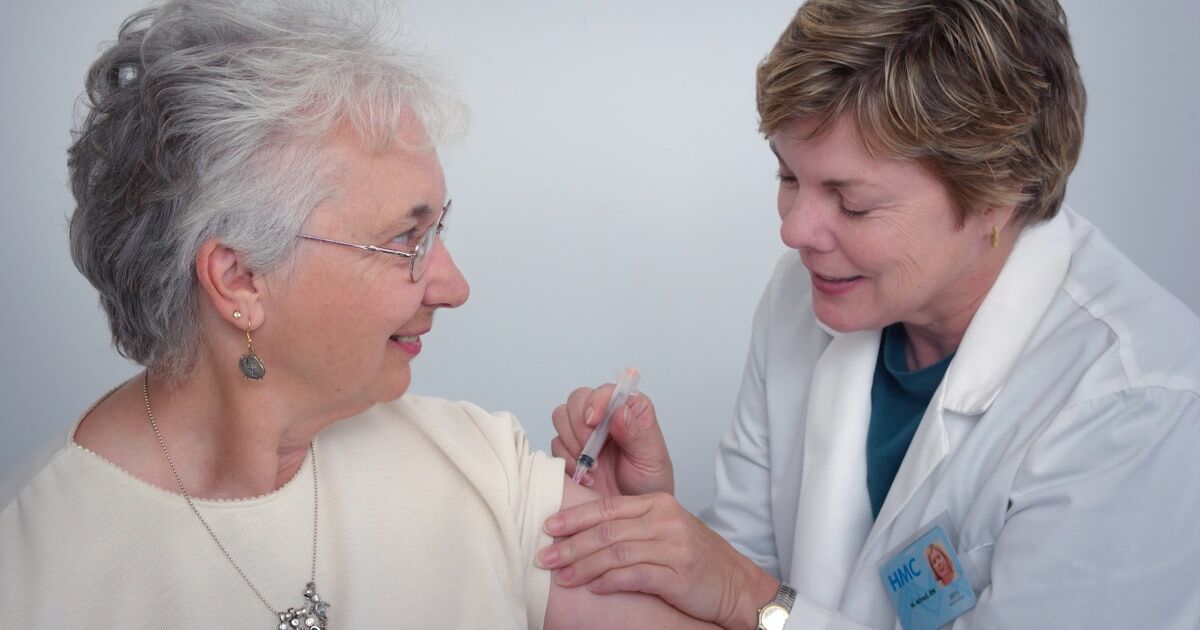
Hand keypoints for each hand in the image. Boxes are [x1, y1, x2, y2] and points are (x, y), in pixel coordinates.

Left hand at [537, 494, 778, 628]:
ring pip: (617, 552)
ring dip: (584, 566)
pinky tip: (594, 588)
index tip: (548, 526)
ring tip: (562, 577)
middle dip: (571, 544)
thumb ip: (630, 527)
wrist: (736, 584)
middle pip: (607, 530)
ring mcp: (674, 546)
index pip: (607, 507)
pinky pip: (636, 575)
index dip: (575, 517)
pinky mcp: (679, 574)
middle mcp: (665, 520)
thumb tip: (584, 533)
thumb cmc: (696, 559)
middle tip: (544, 555)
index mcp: (658, 504)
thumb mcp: (664, 531)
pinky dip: (610, 582)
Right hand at [550, 385, 673, 496]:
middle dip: (580, 424)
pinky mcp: (570, 450)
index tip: (594, 421)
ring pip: (561, 417)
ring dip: (572, 442)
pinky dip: (567, 460)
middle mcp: (605, 415)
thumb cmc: (650, 481)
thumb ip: (635, 434)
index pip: (606, 391)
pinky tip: (586, 476)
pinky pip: (556, 444)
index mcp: (630, 408)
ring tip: (593, 465)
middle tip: (591, 448)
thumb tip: (620, 411)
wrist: (634, 514)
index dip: (596, 401)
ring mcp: (585, 432)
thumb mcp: (650, 457)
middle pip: (577, 399)